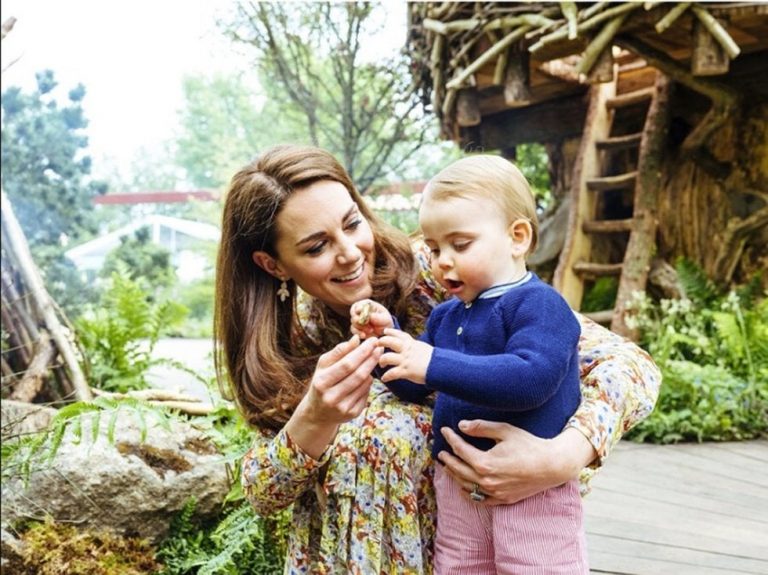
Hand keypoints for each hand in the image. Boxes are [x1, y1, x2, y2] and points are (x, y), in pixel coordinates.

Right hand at [286, 334, 381, 457]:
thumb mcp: (324, 365)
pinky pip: (366, 394)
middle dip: (371, 359)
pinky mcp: (352, 414)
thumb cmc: (322, 381)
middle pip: (358, 375)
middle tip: (379, 348)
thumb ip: (339, 351)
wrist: (318, 412)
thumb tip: (357, 339)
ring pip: (365, 384)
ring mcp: (342, 408)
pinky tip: (366, 378)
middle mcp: (331, 397)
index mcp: (321, 382)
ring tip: (371, 360)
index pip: (347, 364)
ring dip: (370, 370)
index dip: (362, 352)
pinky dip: (368, 383)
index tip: (373, 341)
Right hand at [350, 299, 392, 338]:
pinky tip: (364, 335)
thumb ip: (378, 317)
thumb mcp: (385, 318)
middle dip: (359, 320)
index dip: (358, 309)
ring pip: (353, 323)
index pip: (358, 305)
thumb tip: (370, 316)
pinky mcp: (357, 328)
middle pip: (353, 314)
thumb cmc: (386, 321)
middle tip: (367, 324)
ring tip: (371, 330)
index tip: (361, 313)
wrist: (385, 331)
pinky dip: (358, 333)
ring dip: (361, 328)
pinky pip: (353, 330)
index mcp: (367, 305)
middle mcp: (360, 311)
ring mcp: (357, 320)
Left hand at [377, 328, 432, 384]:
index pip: (399, 334)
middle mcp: (406, 350)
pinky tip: (384, 379)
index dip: (390, 332)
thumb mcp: (422, 347)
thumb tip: (408, 345)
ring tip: (382, 364)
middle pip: (389, 341)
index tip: (385, 331)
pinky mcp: (406, 371)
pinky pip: (391, 373)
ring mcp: (405, 360)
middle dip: (381, 342)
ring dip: (381, 361)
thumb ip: (413, 346)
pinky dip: (386, 376)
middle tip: (377, 346)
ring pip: (386, 357)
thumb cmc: (433, 359)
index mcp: (411, 343)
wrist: (440, 367)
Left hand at [437, 421, 595, 504]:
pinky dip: (468, 493)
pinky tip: (464, 487)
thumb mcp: (505, 431)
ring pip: (466, 486)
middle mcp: (486, 481)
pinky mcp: (503, 499)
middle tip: (441, 452)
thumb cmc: (530, 445)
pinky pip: (479, 499)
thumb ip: (481, 428)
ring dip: (455, 475)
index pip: (460, 450)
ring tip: (448, 467)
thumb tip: (461, 425)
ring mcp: (494, 493)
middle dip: (448, 459)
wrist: (552, 465)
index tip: (445, 430)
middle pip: (459, 470)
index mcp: (485, 463)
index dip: (451, 439)